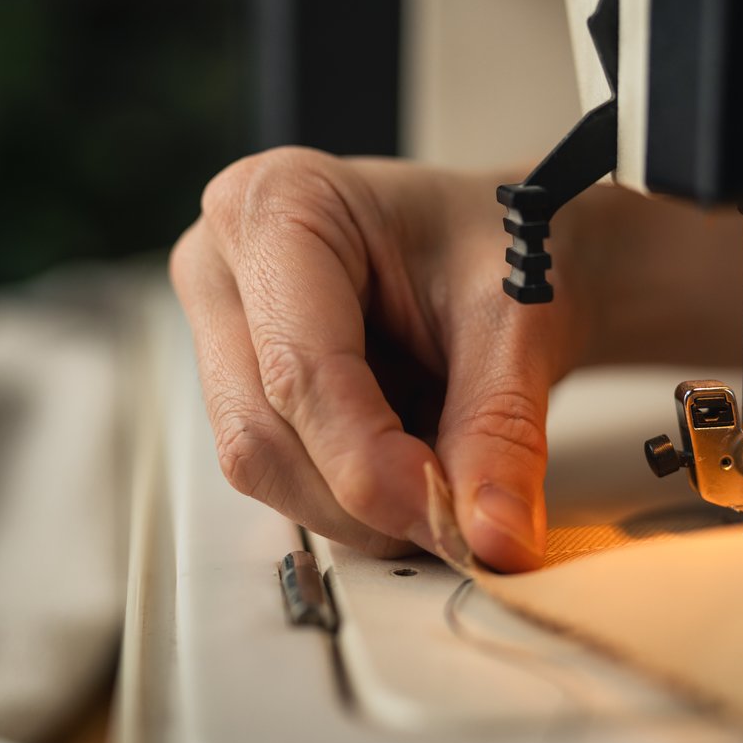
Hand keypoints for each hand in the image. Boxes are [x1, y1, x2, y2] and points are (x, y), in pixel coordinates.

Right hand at [171, 149, 588, 570]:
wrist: (515, 252)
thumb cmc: (506, 247)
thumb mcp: (520, 327)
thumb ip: (501, 434)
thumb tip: (493, 537)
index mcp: (277, 204)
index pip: (299, 370)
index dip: (373, 465)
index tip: (451, 519)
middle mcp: (225, 266)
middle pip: (262, 434)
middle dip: (368, 499)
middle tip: (464, 519)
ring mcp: (223, 331)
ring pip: (266, 469)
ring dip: (366, 508)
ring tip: (453, 478)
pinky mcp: (243, 387)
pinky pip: (286, 477)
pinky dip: (363, 500)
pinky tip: (419, 468)